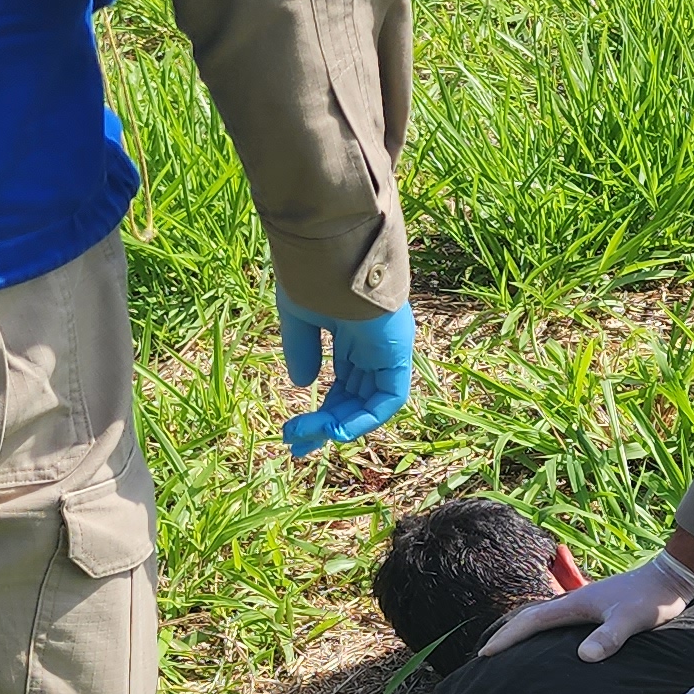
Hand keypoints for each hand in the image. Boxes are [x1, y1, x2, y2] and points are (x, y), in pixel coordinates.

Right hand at [274, 289, 413, 454]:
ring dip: (339, 423)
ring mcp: (387, 348)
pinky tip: (334, 430)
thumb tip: (303, 385)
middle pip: (355, 397)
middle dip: (326, 424)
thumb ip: (302, 349)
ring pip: (369, 401)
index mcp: (352, 333)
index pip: (343, 382)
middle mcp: (373, 344)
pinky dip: (365, 417)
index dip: (321, 409)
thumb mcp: (299, 316)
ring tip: (307, 436)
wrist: (330, 249)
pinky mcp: (398, 352)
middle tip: (296, 443)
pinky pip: (388, 397)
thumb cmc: (313, 274)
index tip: (295, 430)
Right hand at [478, 549, 693, 660]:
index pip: (531, 622)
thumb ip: (610, 637)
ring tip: (508, 648)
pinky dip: (543, 630)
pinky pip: (558, 620)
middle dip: (507, 635)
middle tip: (487, 653)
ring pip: (543, 617)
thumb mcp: (631, 620)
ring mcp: (584, 604)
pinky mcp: (595, 608)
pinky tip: (548, 641)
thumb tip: (583, 656)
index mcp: (575, 604)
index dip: (507, 638)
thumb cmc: (652, 599)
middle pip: (530, 617)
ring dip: (523, 631)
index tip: (486, 653)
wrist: (670, 578)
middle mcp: (575, 602)